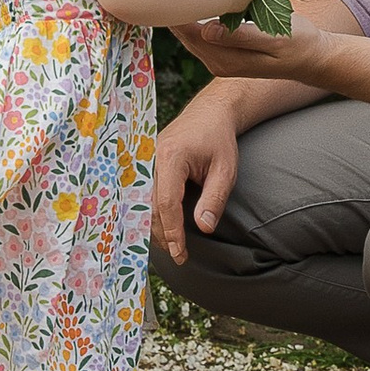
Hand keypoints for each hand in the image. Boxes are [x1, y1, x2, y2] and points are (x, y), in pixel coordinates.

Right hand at [152, 85, 241, 268]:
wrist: (209, 114)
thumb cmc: (218, 140)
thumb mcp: (225, 170)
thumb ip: (214, 199)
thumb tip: (203, 229)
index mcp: (171, 157)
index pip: (166, 202)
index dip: (172, 231)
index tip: (180, 253)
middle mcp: (151, 159)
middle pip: (150, 206)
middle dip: (163, 235)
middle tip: (179, 256)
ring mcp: (145, 162)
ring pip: (143, 203)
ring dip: (156, 227)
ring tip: (173, 247)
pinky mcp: (146, 166)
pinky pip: (144, 195)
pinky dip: (152, 214)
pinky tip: (163, 229)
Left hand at [178, 10, 318, 83]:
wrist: (313, 57)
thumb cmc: (299, 43)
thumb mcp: (274, 38)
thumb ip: (241, 36)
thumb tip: (207, 30)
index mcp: (227, 61)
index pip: (190, 34)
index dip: (179, 9)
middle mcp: (219, 63)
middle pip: (185, 34)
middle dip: (177, 7)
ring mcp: (220, 59)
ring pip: (191, 32)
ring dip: (186, 9)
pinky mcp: (225, 52)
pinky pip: (202, 32)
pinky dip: (198, 13)